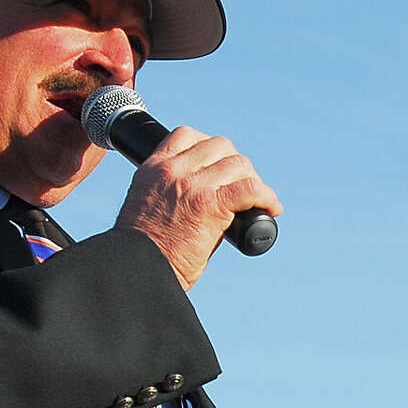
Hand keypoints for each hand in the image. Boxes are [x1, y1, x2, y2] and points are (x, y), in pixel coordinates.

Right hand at [114, 126, 281, 289]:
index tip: (221, 166)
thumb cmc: (143, 252)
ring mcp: (192, 185)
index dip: (211, 146)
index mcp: (153, 168)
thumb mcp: (151, 206)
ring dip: (253, 180)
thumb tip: (210, 199)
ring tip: (258, 200)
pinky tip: (271, 209)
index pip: (186, 135)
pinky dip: (266, 196)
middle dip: (236, 163)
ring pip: (238, 163)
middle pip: (219, 145)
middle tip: (243, 187)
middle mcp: (172, 171)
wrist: (136, 271)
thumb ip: (174, 193)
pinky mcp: (210, 204)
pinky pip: (250, 189)